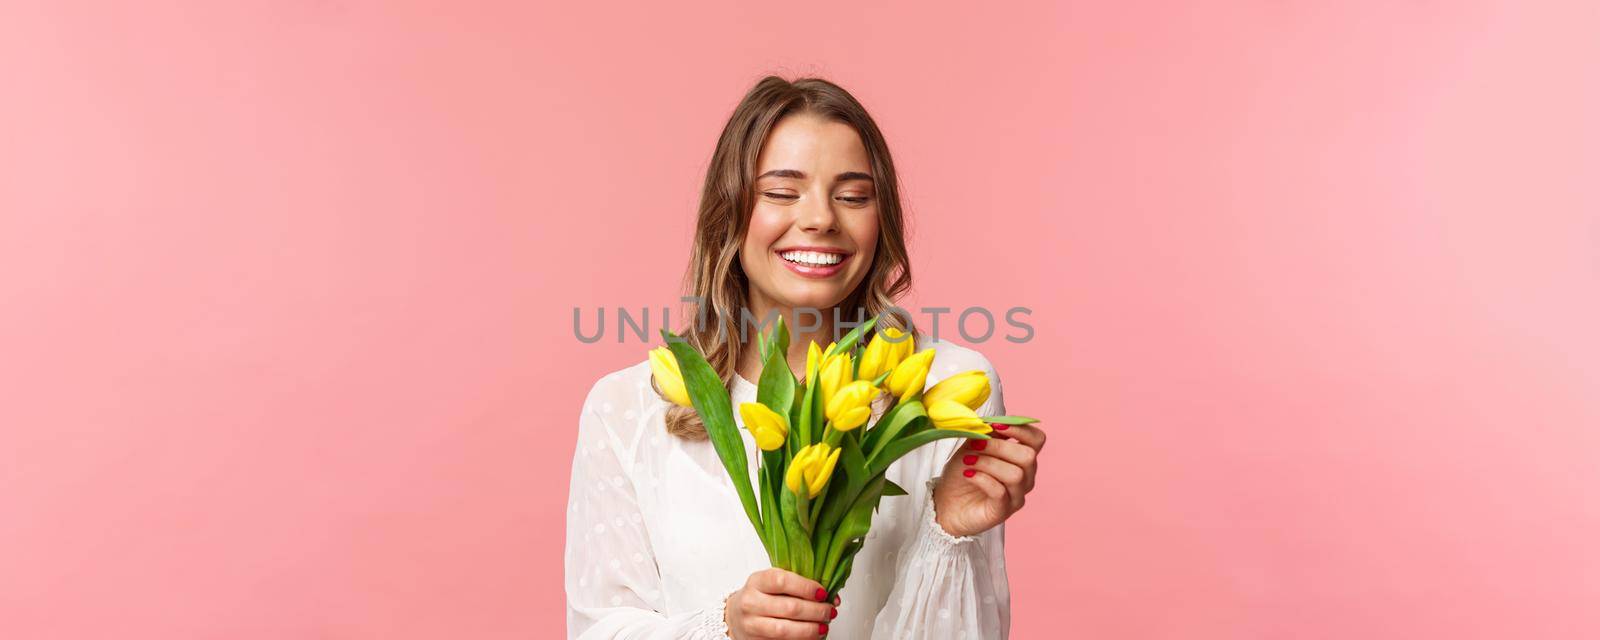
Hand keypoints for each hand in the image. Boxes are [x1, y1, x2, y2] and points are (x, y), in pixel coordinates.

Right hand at [723, 568, 839, 638]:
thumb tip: (828, 595)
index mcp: (757, 582)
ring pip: (785, 630)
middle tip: (830, 611)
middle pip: (789, 608)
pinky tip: (811, 636)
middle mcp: (751, 603)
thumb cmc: (759, 597)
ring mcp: (751, 624)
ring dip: (810, 630)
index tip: (822, 593)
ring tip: (823, 627)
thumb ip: (795, 584)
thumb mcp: (770, 583)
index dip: (806, 587)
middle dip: (816, 611)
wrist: (735, 617)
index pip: (782, 581)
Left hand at [932, 422, 1045, 536]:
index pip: (1037, 440)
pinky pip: (1001, 492)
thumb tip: (994, 420)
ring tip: (968, 461)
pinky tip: (968, 474)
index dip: (1021, 429)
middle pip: (1028, 456)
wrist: (946, 503)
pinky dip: (982, 479)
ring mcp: (1016, 496)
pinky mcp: (1003, 512)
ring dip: (988, 463)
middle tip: (976, 444)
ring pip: (1015, 475)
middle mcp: (1025, 478)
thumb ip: (987, 433)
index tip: (996, 425)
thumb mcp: (973, 446)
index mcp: (1021, 459)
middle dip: (999, 446)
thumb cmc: (963, 473)